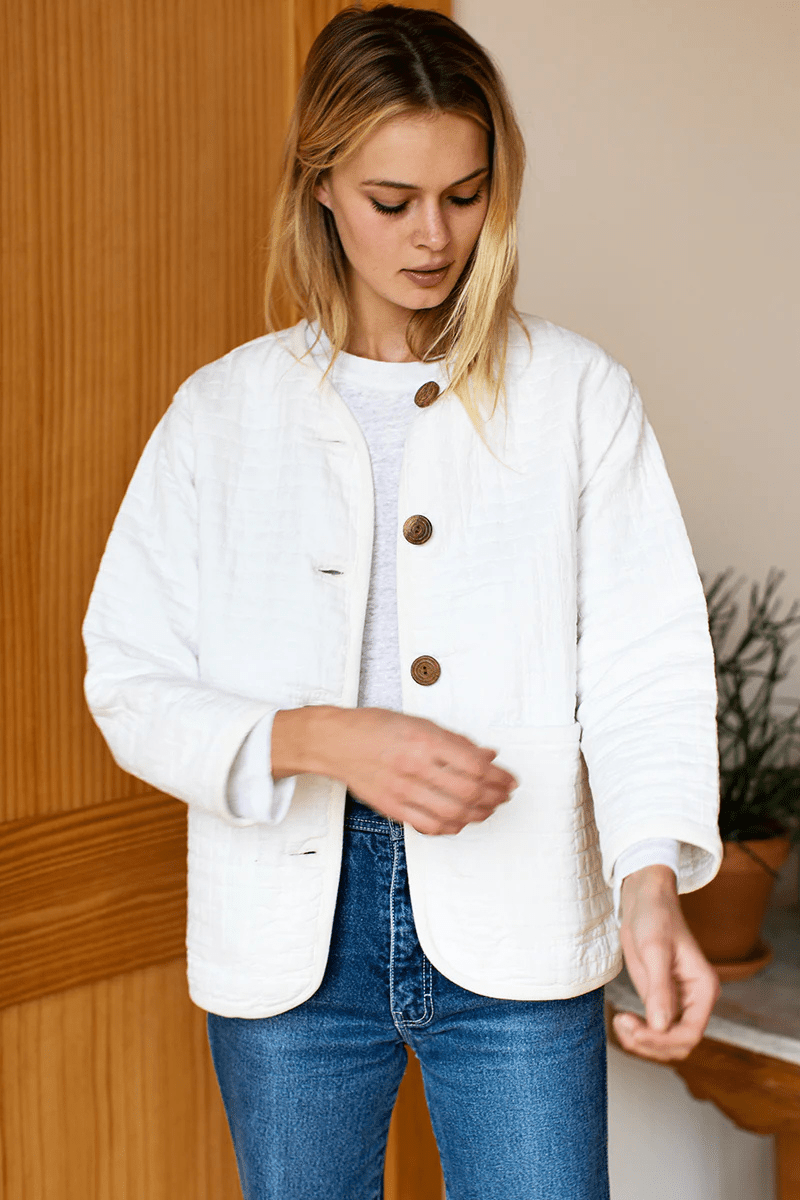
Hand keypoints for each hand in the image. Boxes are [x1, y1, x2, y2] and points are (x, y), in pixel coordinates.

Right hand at [312, 706, 517, 834]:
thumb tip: (489, 756)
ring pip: (453, 813)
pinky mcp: (393, 808)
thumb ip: (457, 741)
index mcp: (424, 739)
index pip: (475, 765)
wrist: (337, 742)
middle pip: (469, 792)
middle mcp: (414, 766)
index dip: (500, 777)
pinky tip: (462, 820)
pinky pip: (430, 826)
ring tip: (488, 809)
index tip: (510, 780)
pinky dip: (452, 826)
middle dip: (495, 797)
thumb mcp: (421, 723)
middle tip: (504, 796)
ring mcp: (402, 790)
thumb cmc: (377, 727)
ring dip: (478, 815)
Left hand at [613, 865, 719, 1061]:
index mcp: (704, 989)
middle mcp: (695, 1000)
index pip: (691, 1033)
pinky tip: (621, 1019)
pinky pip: (654, 1029)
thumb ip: (659, 988)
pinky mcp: (660, 999)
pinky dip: (637, 1033)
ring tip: (619, 1022)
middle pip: (679, 1044)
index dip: (662, 1039)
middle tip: (623, 1023)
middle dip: (651, 1043)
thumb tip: (660, 1026)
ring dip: (642, 1042)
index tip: (635, 1029)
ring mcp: (678, 1001)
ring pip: (666, 1041)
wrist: (645, 900)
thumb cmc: (655, 916)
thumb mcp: (655, 950)